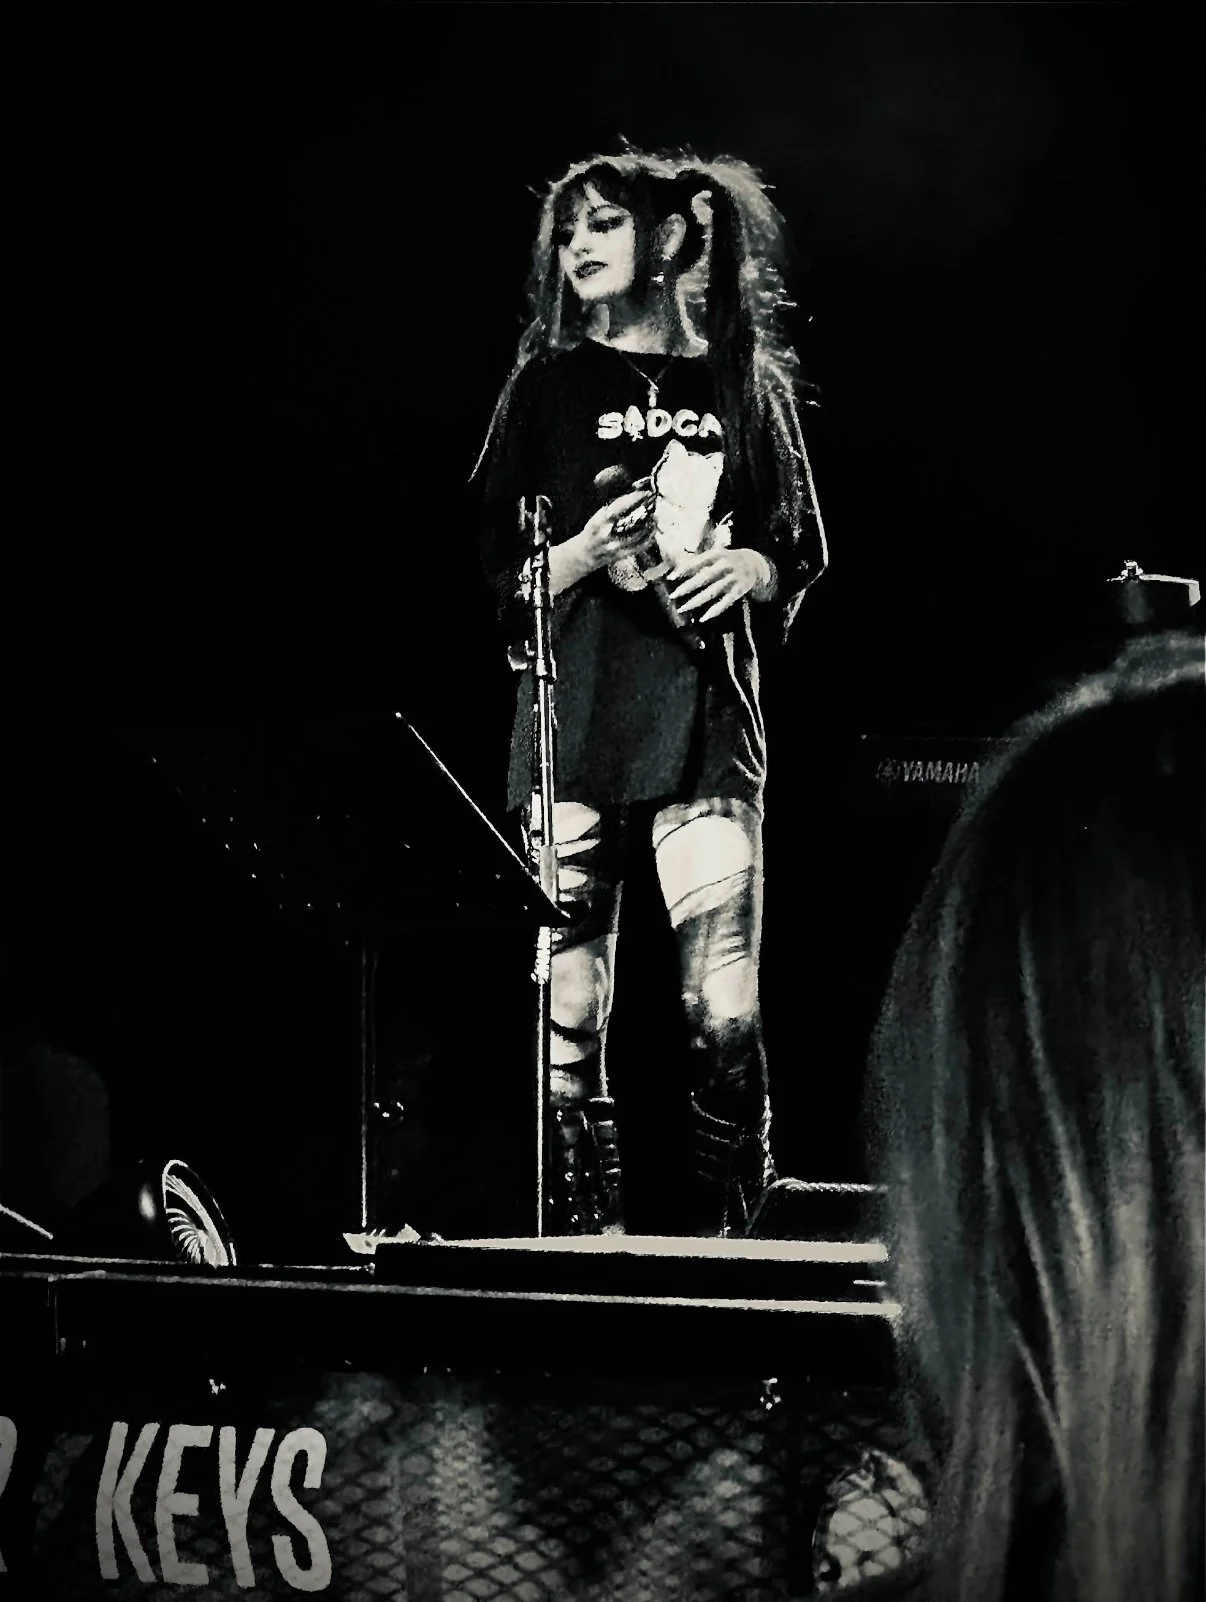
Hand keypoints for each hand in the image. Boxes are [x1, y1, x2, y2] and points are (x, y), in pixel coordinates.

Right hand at [548, 484, 655, 598]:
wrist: (584, 554)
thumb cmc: (592, 531)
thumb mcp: (598, 516)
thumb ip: (612, 508)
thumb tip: (633, 494)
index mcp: (598, 522)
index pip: (618, 508)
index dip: (633, 499)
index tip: (645, 493)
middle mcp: (606, 535)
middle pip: (630, 521)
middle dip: (644, 511)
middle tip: (654, 502)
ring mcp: (614, 547)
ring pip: (637, 535)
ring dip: (649, 525)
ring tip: (655, 515)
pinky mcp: (621, 555)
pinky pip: (639, 547)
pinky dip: (648, 538)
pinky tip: (653, 530)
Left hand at [667, 548, 771, 622]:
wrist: (757, 563)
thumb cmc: (731, 559)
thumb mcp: (718, 554)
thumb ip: (701, 561)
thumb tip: (679, 568)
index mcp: (718, 555)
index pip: (698, 561)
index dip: (684, 569)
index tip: (671, 577)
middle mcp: (726, 566)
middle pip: (704, 578)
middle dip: (687, 587)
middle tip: (673, 595)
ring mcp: (733, 579)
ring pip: (712, 592)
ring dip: (696, 601)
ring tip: (682, 608)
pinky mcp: (739, 591)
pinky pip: (725, 602)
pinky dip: (714, 611)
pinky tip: (703, 618)